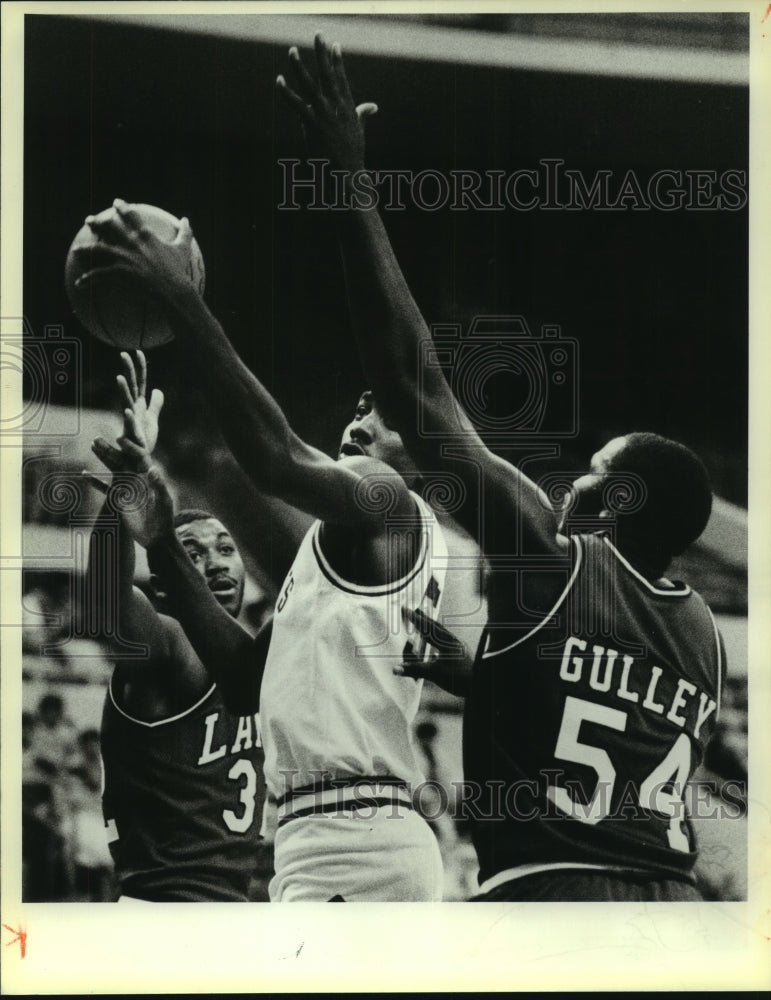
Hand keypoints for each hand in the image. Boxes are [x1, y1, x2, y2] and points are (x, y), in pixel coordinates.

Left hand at [73, 199, 195, 300]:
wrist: (173, 290)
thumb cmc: (179, 270)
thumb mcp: (183, 249)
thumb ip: (185, 232)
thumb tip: (187, 219)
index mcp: (145, 235)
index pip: (130, 216)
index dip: (122, 207)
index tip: (116, 202)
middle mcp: (131, 243)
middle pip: (109, 228)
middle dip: (97, 223)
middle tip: (89, 221)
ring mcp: (124, 257)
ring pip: (98, 250)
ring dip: (86, 250)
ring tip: (76, 251)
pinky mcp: (119, 273)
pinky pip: (99, 275)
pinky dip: (88, 279)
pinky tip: (79, 283)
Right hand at [86, 438, 173, 548]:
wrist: (156, 537)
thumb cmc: (164, 520)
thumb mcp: (163, 502)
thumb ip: (158, 485)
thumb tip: (153, 468)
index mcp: (149, 477)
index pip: (139, 457)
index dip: (130, 448)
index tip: (120, 440)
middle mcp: (137, 478)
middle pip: (123, 460)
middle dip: (111, 449)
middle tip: (98, 439)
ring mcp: (127, 488)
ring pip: (113, 469)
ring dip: (103, 458)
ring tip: (92, 445)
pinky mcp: (119, 499)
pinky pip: (104, 488)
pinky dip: (95, 481)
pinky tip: (83, 474)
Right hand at [116, 350, 164, 455]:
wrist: (138, 461)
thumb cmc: (143, 440)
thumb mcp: (152, 419)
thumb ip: (155, 404)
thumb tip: (157, 390)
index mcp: (138, 406)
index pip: (140, 383)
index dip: (140, 368)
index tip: (137, 351)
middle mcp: (132, 411)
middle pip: (131, 387)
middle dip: (128, 371)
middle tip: (123, 354)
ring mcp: (131, 422)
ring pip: (126, 403)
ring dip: (123, 391)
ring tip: (119, 378)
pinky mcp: (131, 436)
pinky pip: (130, 426)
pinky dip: (129, 418)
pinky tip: (128, 410)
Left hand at [277, 33, 377, 173]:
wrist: (348, 177)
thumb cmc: (352, 157)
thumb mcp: (359, 132)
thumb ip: (363, 115)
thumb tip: (372, 106)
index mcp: (348, 109)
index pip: (342, 80)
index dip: (338, 61)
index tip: (334, 44)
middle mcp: (338, 109)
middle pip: (329, 76)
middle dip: (323, 54)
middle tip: (318, 34)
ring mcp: (326, 117)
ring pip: (312, 87)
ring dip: (300, 67)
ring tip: (291, 50)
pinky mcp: (315, 126)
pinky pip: (298, 106)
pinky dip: (287, 93)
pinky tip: (279, 80)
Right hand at [395, 607, 471, 679]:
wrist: (483, 684)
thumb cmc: (462, 678)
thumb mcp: (436, 674)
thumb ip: (415, 670)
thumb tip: (395, 668)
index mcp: (447, 642)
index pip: (426, 628)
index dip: (414, 619)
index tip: (405, 609)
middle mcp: (453, 642)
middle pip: (436, 627)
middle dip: (424, 619)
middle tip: (416, 610)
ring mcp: (459, 648)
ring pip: (442, 635)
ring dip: (432, 629)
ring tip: (425, 625)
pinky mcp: (462, 656)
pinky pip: (447, 644)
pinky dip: (439, 642)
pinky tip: (437, 650)